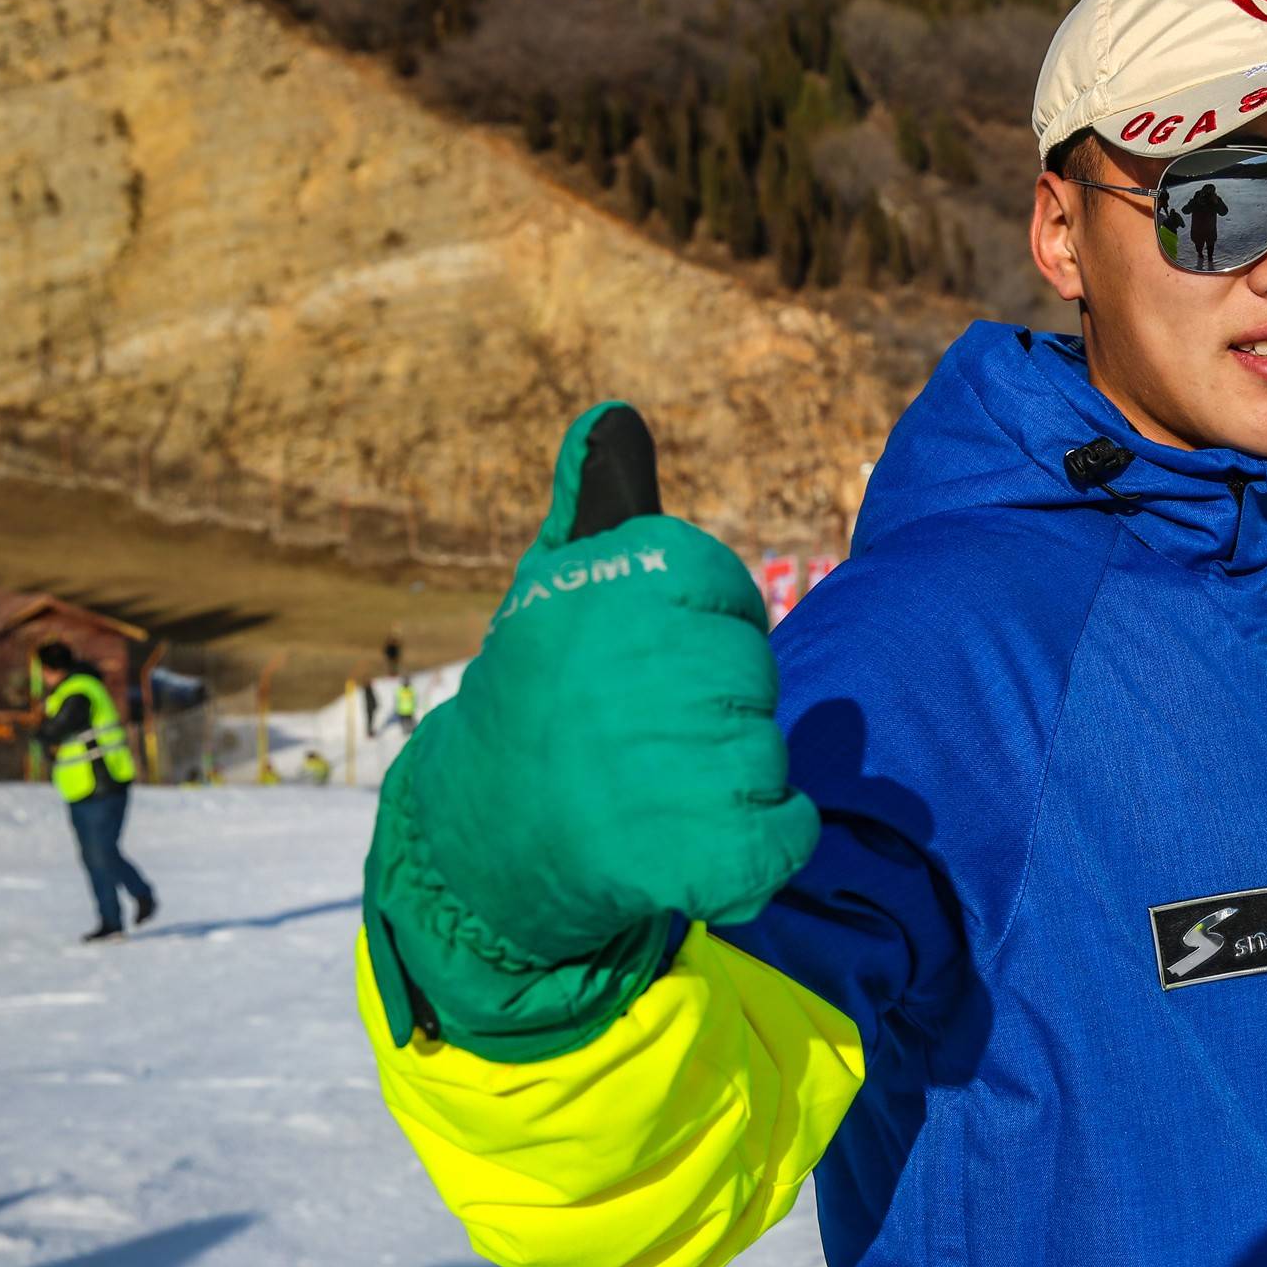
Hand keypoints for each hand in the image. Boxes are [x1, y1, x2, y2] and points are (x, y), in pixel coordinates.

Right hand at [363, 403, 819, 1060]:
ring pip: (766, 755)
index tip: (631, 664)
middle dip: (707, 709)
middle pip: (751, 676)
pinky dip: (761, 846)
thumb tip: (613, 415)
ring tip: (642, 790)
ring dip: (722, 781)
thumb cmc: (534, 700)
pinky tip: (696, 842)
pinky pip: (788, 832)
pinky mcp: (703, 850)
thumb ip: (600, 502)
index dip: (690, 634)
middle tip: (630, 734)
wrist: (479, 841)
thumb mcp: (552, 585)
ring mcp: (682, 761)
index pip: (726, 593)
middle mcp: (656, 659)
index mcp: (630, 578)